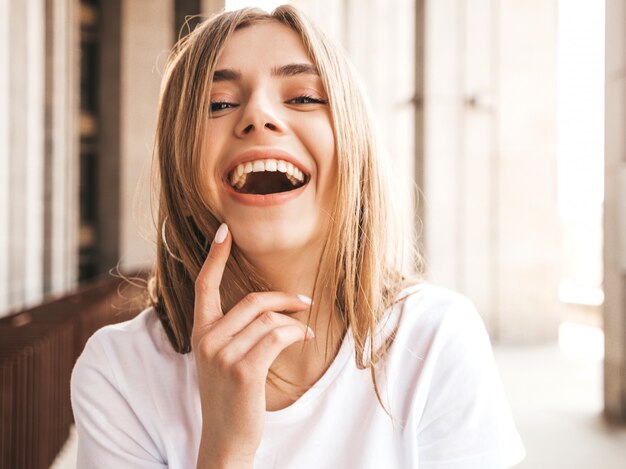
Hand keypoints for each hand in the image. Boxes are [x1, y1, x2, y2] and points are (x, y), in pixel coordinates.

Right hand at [192, 223, 313, 467]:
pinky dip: (296, 334)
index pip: (204, 286)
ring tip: (303, 333)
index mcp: (200, 333)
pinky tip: (304, 339)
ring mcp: (223, 355)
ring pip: (269, 320)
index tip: (224, 231)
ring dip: (293, 323)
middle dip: (284, 299)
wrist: (225, 440)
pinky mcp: (244, 370)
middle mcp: (207, 340)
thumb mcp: (221, 360)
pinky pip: (278, 336)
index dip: (215, 257)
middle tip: (305, 302)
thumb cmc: (230, 397)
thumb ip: (234, 332)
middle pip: (253, 302)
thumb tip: (271, 308)